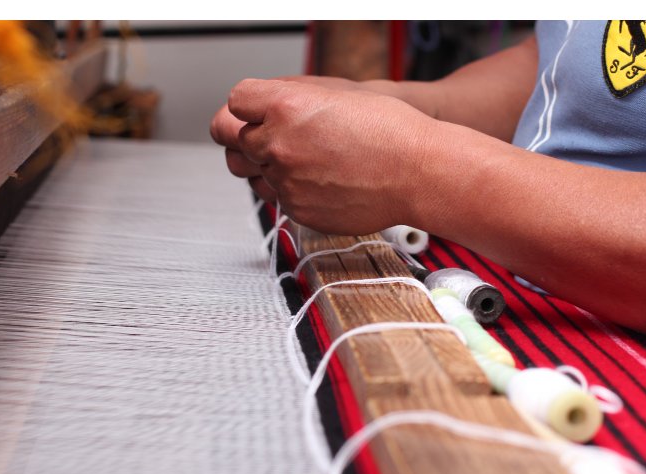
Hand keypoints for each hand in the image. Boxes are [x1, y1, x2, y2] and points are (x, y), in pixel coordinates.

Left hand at [210, 78, 437, 234]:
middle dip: (244, 135)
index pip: (234, 101)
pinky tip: (320, 179)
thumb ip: (289, 94)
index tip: (255, 111)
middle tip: (265, 136)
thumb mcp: (335, 91)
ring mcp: (285, 181)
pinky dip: (291, 188)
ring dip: (264, 164)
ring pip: (249, 172)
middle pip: (228, 139)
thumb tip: (260, 103)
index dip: (246, 106)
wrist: (417, 172)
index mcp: (284, 106)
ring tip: (299, 158)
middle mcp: (278, 144)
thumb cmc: (388, 129)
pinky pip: (277, 197)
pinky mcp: (296, 210)